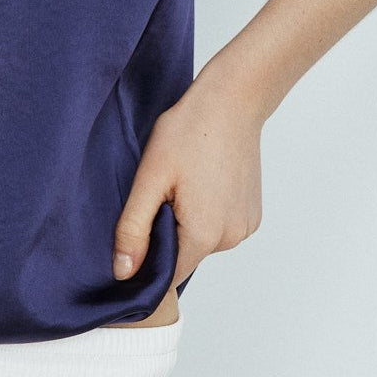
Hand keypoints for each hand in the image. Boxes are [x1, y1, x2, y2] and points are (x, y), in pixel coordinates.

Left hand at [111, 70, 263, 288]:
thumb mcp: (150, 177)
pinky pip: (221, 227)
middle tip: (161, 191)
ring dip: (187, 222)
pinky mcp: (253, 213)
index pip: (168, 274)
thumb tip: (123, 273)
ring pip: (203, 241)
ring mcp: (246, 226)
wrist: (231, 101)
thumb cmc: (189, 131)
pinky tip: (202, 182)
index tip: (140, 227)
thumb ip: (134, 228)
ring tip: (184, 182)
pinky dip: (207, 213)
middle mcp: (231, 238)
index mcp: (204, 234)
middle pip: (186, 255)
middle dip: (167, 233)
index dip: (148, 259)